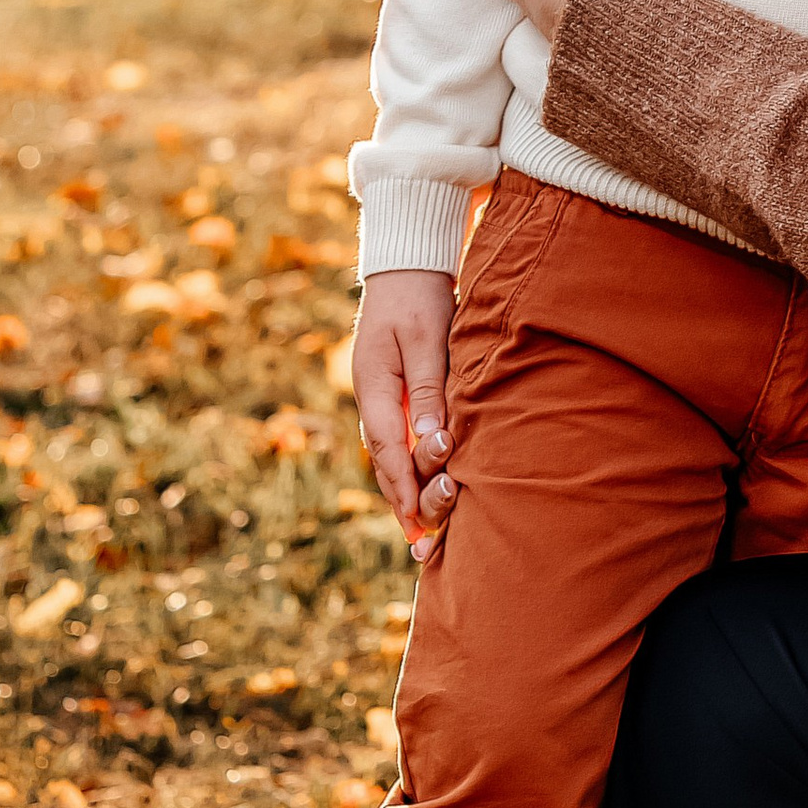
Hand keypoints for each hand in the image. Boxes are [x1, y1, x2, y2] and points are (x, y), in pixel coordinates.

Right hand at [352, 270, 458, 561]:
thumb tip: (433, 442)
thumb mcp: (424, 341)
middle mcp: (375, 404)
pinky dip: (412, 475)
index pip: (388, 450)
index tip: (418, 524)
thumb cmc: (418, 301)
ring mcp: (384, 405)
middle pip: (387, 465)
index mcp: (374, 390)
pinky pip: (402, 447)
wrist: (406, 272)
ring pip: (393, 462)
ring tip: (425, 534)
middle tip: (428, 536)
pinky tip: (425, 500)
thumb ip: (429, 390)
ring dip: (408, 496)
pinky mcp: (399, 402)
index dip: (404, 490)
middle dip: (407, 503)